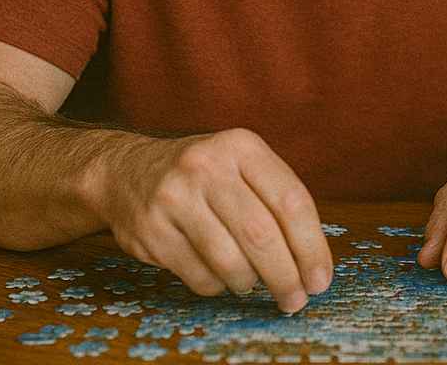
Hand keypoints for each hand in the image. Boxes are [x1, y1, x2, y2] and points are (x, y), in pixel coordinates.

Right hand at [96, 128, 332, 313]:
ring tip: (251, 282)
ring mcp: (174, 196)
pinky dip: (216, 285)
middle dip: (285, 277)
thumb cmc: (202, 176)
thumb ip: (277, 201)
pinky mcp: (150, 228)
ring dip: (249, 283)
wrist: (126, 170)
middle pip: (261, 235)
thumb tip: (314, 264)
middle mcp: (206, 165)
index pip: (291, 201)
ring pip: (230, 261)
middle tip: (295, 299)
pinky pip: (199, 276)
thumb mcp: (240, 165)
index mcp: (240, 146)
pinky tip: (216, 274)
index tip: (320, 278)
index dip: (312, 247)